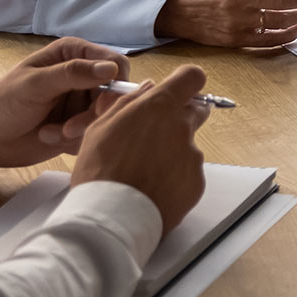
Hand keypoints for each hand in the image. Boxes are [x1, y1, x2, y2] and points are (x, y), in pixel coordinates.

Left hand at [0, 37, 131, 167]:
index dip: (115, 84)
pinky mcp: (79, 125)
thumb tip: (111, 69)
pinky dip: (73, 141)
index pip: (116, 64)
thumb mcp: (36, 84)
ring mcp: (81, 102)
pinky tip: (49, 138)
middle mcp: (83, 76)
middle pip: (114, 95)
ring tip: (51, 133)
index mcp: (75, 54)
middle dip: (92, 115)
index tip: (100, 104)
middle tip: (69, 128)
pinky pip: (93, 134)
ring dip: (79, 130)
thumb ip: (73, 74)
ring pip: (104, 118)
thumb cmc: (4, 102)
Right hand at [71, 65, 209, 231]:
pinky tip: (152, 189)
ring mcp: (192, 156)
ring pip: (188, 146)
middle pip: (196, 111)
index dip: (185, 82)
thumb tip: (146, 89)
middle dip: (180, 118)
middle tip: (154, 135)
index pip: (192, 77)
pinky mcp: (197, 182)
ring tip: (143, 172)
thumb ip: (128, 103)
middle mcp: (182, 128)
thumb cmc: (99, 173)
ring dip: (172, 153)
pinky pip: (188, 173)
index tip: (177, 89)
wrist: (110, 218)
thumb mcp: (100, 129)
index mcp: (159, 108)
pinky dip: (175, 178)